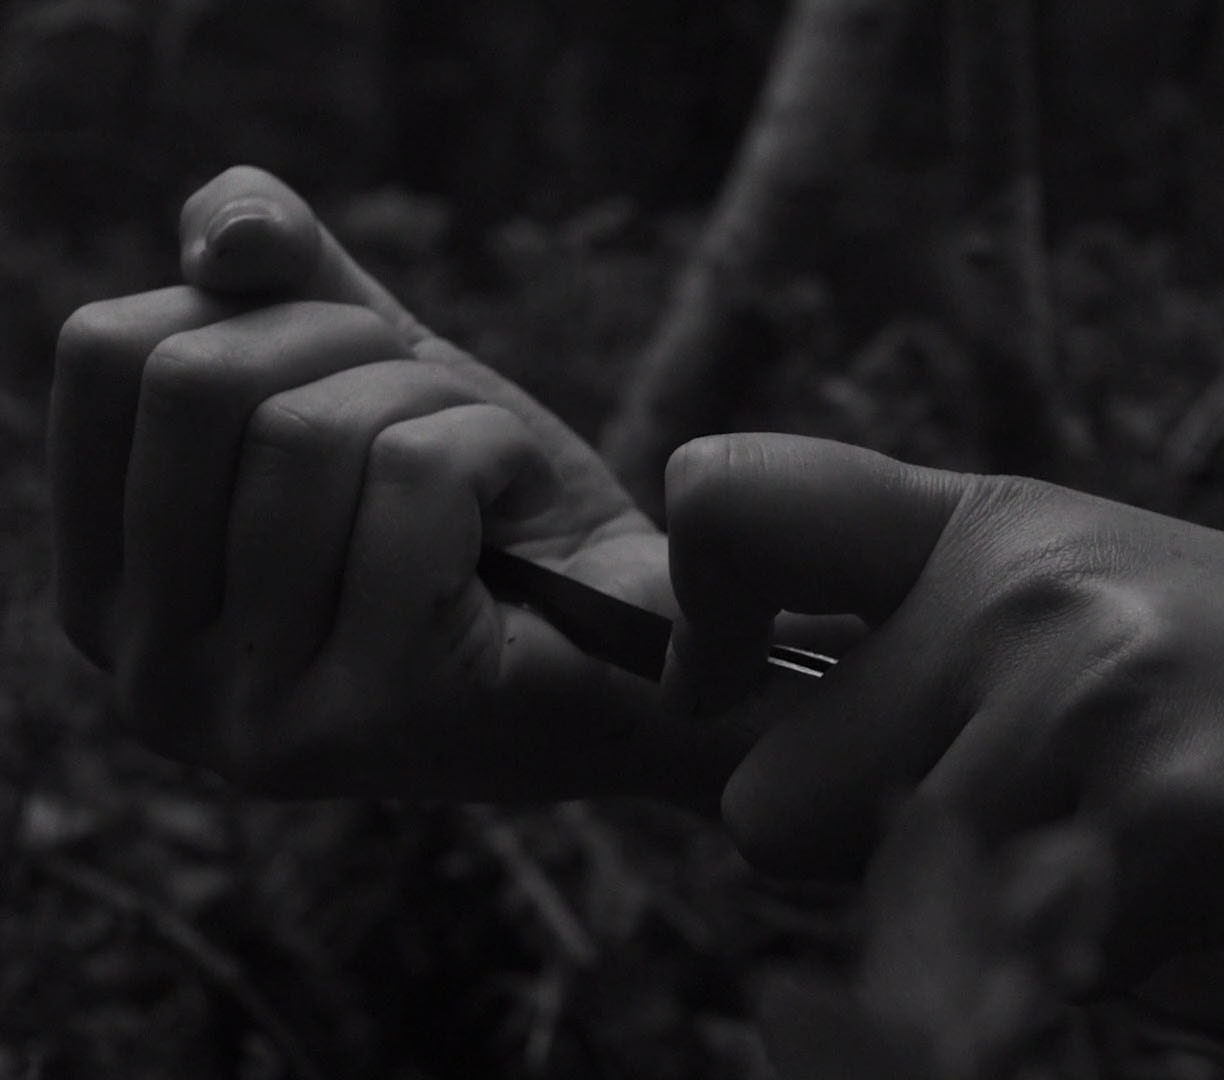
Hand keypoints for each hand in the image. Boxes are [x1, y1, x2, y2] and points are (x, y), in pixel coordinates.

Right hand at [48, 166, 718, 801]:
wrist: (650, 639)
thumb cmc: (499, 515)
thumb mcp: (369, 373)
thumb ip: (282, 278)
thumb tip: (228, 234)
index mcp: (109, 597)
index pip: (108, 354)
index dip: (262, 316)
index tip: (355, 385)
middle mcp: (148, 680)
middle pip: (197, 380)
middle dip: (357, 356)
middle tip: (441, 430)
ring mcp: (251, 718)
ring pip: (307, 429)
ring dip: (442, 411)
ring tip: (489, 494)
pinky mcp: (375, 711)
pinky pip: (413, 474)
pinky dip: (498, 453)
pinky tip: (524, 526)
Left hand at [664, 433, 1223, 1013]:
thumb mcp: (1122, 627)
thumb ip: (947, 663)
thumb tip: (754, 757)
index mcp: (1004, 525)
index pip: (729, 499)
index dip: (696, 613)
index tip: (732, 692)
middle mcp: (1025, 587)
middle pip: (774, 802)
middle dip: (877, 870)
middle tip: (1048, 855)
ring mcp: (1096, 695)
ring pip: (878, 917)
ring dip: (986, 951)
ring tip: (1145, 886)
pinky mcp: (1169, 819)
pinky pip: (998, 984)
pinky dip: (1065, 995)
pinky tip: (1194, 922)